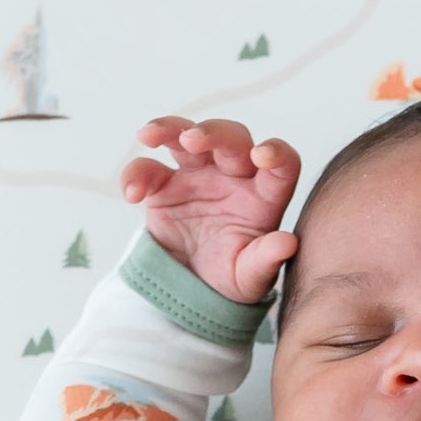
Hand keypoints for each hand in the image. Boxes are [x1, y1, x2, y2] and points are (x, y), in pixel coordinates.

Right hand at [123, 116, 300, 306]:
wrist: (193, 290)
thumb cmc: (232, 279)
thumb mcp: (251, 277)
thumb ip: (267, 259)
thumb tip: (288, 243)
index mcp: (264, 195)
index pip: (281, 162)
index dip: (276, 152)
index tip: (262, 155)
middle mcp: (234, 176)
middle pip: (230, 138)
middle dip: (212, 132)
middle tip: (192, 140)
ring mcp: (198, 175)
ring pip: (186, 135)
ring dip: (169, 129)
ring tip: (149, 137)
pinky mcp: (164, 186)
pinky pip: (148, 169)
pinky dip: (136, 175)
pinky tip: (132, 194)